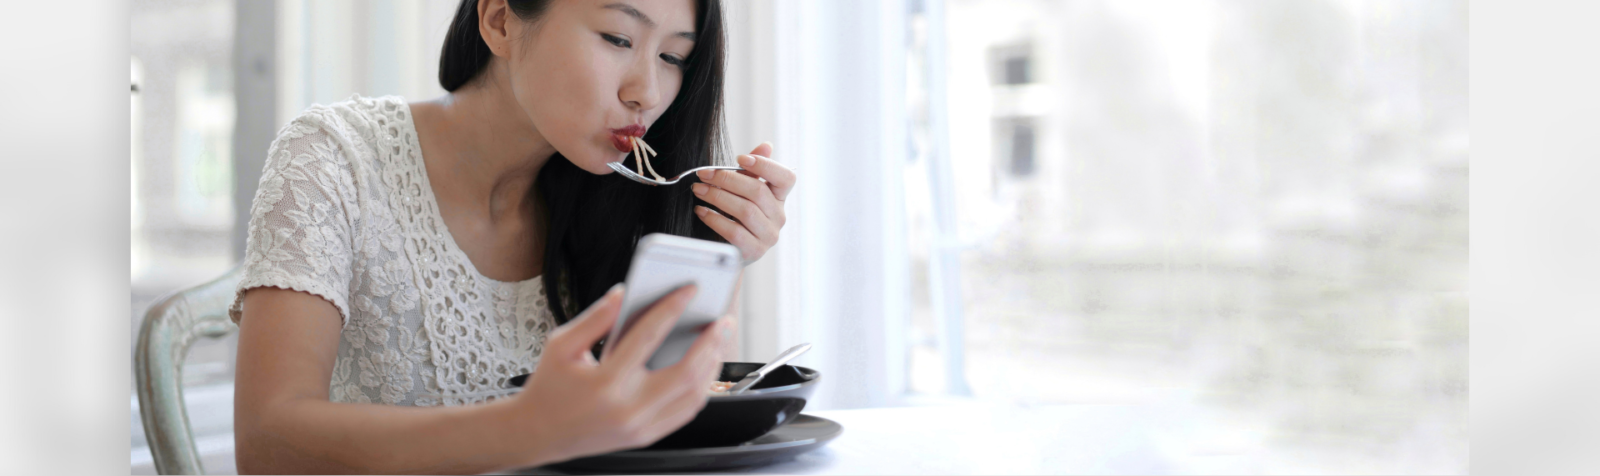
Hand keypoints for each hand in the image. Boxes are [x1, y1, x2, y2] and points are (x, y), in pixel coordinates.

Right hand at [509, 284, 730, 464]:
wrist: (537, 434)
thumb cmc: (549, 387)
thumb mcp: (562, 344)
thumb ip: (595, 317)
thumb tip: (624, 292)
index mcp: (605, 381)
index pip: (649, 336)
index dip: (672, 308)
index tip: (689, 290)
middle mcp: (627, 408)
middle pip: (686, 372)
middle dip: (710, 342)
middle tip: (722, 320)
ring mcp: (640, 427)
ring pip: (693, 396)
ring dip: (711, 366)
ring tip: (717, 342)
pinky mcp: (646, 436)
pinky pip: (685, 412)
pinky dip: (700, 388)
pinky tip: (703, 368)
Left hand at [693, 142, 795, 263]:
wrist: (730, 252)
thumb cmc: (737, 217)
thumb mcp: (745, 191)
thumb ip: (753, 170)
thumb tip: (766, 145)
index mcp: (780, 198)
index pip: (786, 178)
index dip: (766, 165)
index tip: (740, 158)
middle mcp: (779, 217)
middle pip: (758, 192)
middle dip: (727, 179)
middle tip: (704, 174)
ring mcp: (768, 236)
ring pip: (745, 210)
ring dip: (717, 196)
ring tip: (699, 190)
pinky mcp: (754, 251)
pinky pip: (735, 231)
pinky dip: (715, 219)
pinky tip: (701, 211)